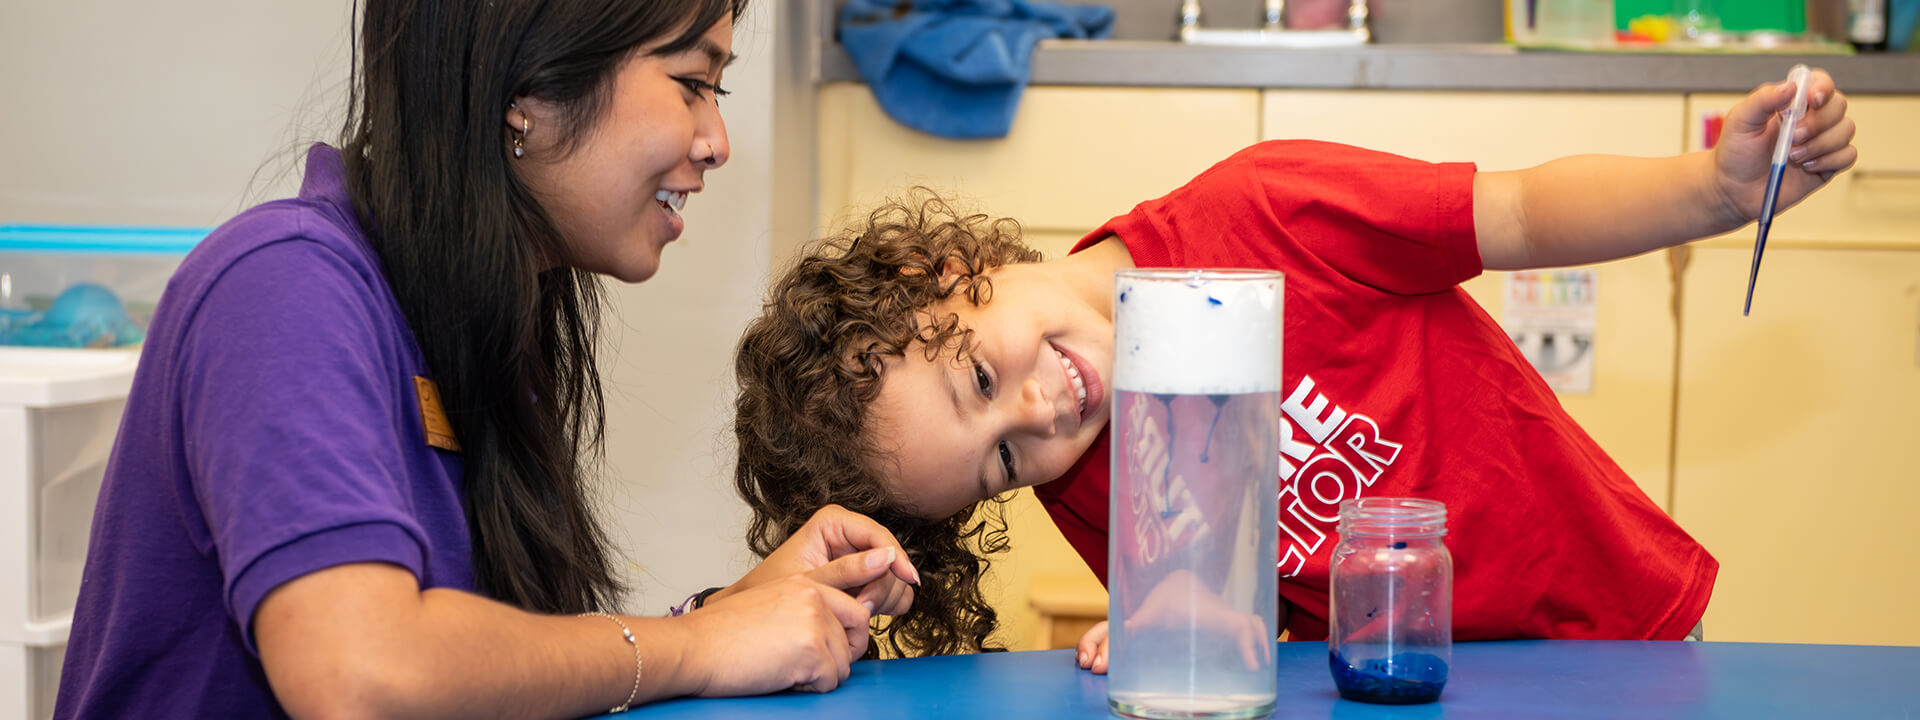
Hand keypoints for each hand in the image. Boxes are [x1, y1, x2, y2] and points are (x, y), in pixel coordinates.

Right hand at [678, 548, 905, 694]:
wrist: (695, 648)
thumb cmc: (722, 636)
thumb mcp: (768, 603)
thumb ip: (803, 606)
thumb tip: (829, 629)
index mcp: (802, 580)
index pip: (847, 571)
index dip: (871, 567)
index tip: (889, 558)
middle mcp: (814, 594)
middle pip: (859, 626)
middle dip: (844, 650)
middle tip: (807, 660)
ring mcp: (815, 618)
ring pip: (846, 660)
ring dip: (820, 674)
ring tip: (783, 665)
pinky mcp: (813, 646)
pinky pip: (831, 679)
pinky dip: (811, 688)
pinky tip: (783, 676)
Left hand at [714, 504, 919, 615]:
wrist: (758, 613)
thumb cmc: (772, 590)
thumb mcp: (809, 580)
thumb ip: (847, 570)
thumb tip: (886, 557)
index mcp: (834, 522)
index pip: (878, 535)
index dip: (896, 556)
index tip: (907, 578)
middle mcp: (850, 535)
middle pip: (890, 558)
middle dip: (881, 585)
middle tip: (862, 607)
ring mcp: (859, 558)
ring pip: (894, 577)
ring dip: (883, 598)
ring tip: (855, 611)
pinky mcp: (864, 579)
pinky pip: (891, 591)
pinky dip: (884, 606)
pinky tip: (863, 614)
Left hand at [1078, 570, 1272, 674]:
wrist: (1176, 581)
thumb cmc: (1166, 597)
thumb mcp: (1153, 610)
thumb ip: (1140, 620)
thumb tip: (1126, 628)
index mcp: (1212, 614)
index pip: (1239, 625)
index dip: (1249, 644)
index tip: (1254, 666)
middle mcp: (1224, 613)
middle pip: (1254, 625)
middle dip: (1261, 645)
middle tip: (1261, 667)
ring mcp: (1227, 617)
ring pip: (1253, 625)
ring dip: (1259, 642)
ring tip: (1260, 664)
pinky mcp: (1224, 621)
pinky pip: (1245, 628)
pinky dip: (1251, 640)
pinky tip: (1246, 657)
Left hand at [1713, 67, 1857, 222]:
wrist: (1735, 189)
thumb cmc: (1736, 153)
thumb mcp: (1740, 122)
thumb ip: (1763, 100)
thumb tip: (1791, 87)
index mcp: (1792, 102)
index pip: (1820, 82)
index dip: (1822, 87)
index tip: (1812, 100)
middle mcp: (1812, 118)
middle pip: (1838, 105)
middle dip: (1818, 122)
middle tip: (1793, 138)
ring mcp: (1822, 140)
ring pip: (1846, 130)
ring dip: (1821, 144)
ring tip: (1792, 157)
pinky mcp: (1828, 163)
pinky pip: (1848, 155)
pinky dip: (1830, 160)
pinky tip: (1807, 167)